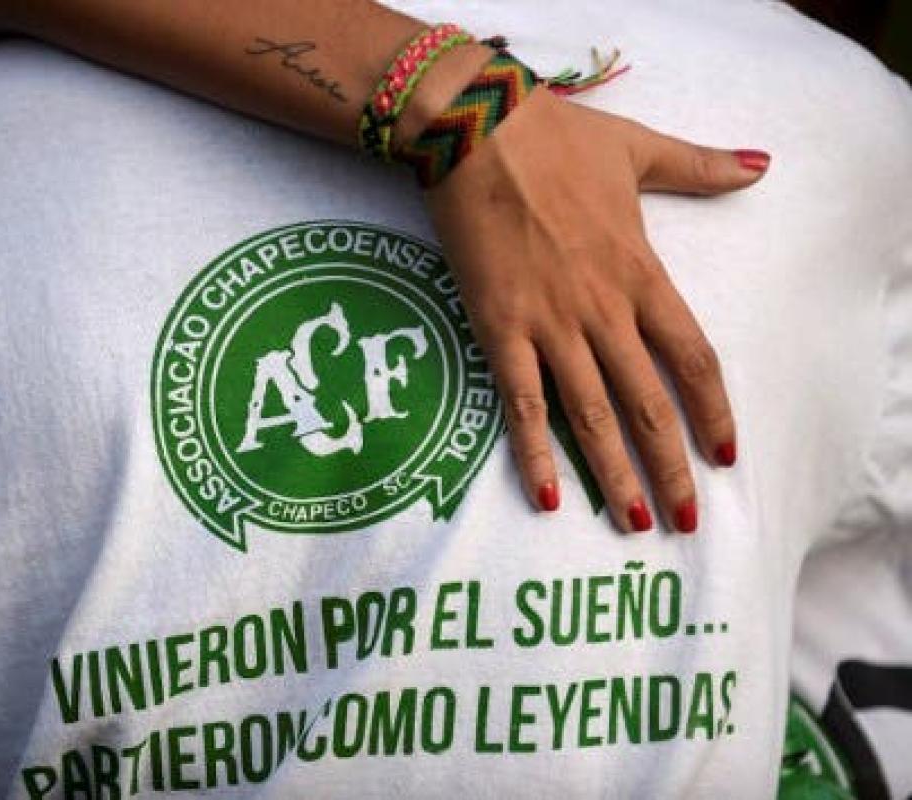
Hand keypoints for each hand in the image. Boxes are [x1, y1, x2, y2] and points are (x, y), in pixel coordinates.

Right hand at [425, 86, 768, 532]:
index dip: (713, 412)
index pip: (692, 359)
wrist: (476, 131)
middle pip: (649, 404)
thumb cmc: (555, 139)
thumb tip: (760, 165)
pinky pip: (520, 401)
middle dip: (671, 467)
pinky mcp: (498, 328)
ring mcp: (549, 325)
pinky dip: (534, 450)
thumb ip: (700, 166)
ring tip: (632, 522)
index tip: (725, 457)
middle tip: (684, 521)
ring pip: (591, 415)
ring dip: (614, 474)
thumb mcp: (638, 146)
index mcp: (640, 274)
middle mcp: (603, 310)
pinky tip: (546, 495)